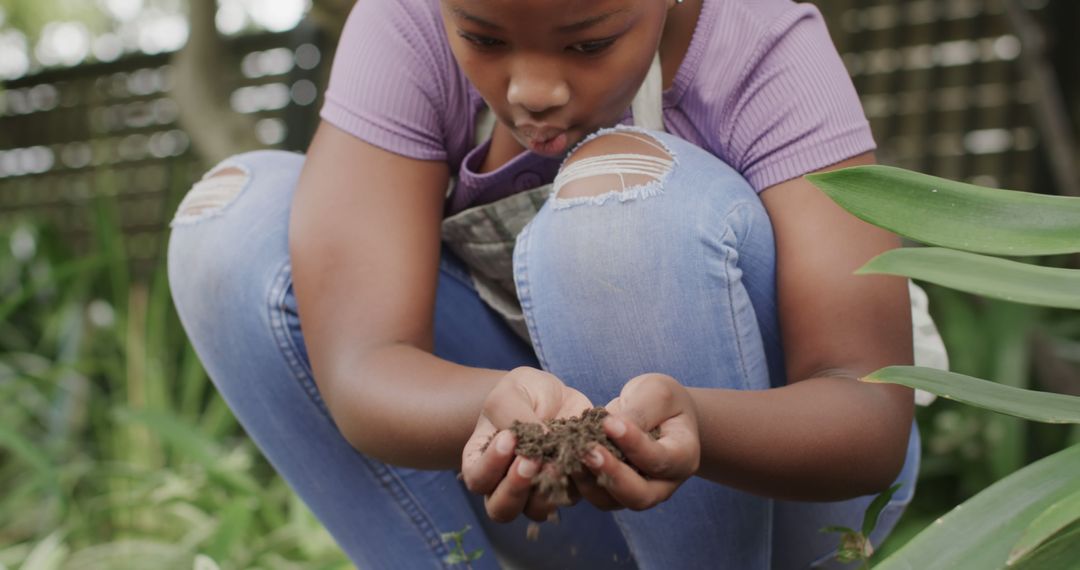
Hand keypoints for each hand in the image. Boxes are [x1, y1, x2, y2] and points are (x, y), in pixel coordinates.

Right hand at [461, 367, 591, 521]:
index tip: (508, 439)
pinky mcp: (568, 486)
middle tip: (531, 460)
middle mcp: (504, 484)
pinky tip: (584, 453)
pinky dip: (579, 478)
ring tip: (558, 460)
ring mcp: (537, 490)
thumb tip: (542, 441)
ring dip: (546, 489)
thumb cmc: (522, 393)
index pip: (477, 479)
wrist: (555, 394)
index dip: (490, 466)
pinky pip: (573, 494)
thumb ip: (517, 417)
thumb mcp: (511, 393)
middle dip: (516, 488)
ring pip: (536, 510)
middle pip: (501, 509)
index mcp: (481, 462)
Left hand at [572, 373, 700, 510]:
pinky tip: (562, 459)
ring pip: (613, 501)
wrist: (657, 414)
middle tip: (588, 451)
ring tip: (571, 455)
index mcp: (683, 457)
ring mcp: (637, 492)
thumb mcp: (656, 394)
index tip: (610, 423)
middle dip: (611, 474)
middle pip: (639, 496)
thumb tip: (611, 429)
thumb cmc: (661, 401)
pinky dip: (578, 480)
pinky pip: (594, 494)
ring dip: (589, 481)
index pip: (659, 459)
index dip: (634, 444)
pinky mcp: (612, 491)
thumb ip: (639, 412)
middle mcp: (663, 484)